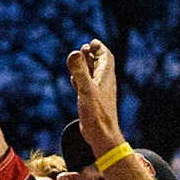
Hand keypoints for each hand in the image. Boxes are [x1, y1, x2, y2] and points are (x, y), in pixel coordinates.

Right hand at [66, 40, 124, 155]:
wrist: (101, 136)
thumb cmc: (97, 114)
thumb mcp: (86, 89)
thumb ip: (80, 71)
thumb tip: (74, 52)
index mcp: (105, 77)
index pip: (105, 56)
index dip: (98, 47)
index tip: (90, 43)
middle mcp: (104, 82)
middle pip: (99, 63)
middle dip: (91, 54)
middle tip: (82, 49)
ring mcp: (99, 92)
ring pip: (93, 74)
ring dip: (85, 66)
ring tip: (76, 60)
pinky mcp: (92, 101)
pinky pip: (87, 85)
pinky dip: (81, 79)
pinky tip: (73, 80)